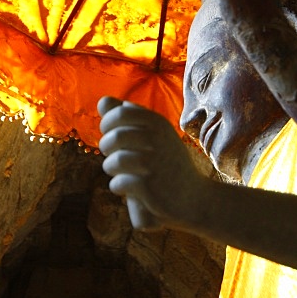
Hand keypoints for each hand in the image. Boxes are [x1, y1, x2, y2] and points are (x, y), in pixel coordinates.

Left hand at [99, 97, 207, 229]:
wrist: (194, 197)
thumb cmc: (168, 161)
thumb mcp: (155, 134)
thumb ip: (128, 116)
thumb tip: (102, 101)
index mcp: (158, 123)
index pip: (120, 113)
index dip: (108, 123)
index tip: (110, 133)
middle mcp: (157, 140)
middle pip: (114, 137)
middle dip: (106, 146)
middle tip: (112, 154)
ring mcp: (153, 162)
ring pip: (113, 161)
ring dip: (111, 168)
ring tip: (118, 172)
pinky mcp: (148, 185)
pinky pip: (117, 183)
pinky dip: (118, 187)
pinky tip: (126, 189)